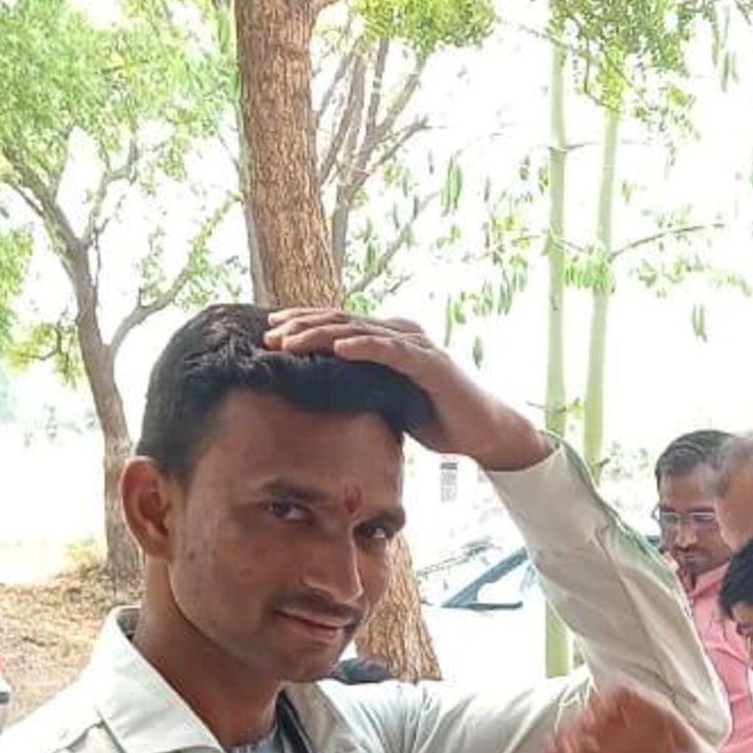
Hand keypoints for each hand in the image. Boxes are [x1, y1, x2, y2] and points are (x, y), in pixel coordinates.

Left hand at [263, 310, 548, 471]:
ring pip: (360, 331)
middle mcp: (400, 334)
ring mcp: (416, 346)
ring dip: (322, 334)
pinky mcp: (430, 364)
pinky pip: (391, 351)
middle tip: (269, 334)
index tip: (270, 332)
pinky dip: (364, 347)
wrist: (483, 431)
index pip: (338, 326)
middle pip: (342, 321)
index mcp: (388, 340)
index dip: (303, 325)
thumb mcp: (389, 400)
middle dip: (303, 326)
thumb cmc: (437, 417)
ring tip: (291, 340)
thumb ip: (363, 388)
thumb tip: (323, 394)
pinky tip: (340, 348)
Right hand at [549, 683, 746, 752]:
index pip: (624, 694)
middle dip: (582, 722)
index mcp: (655, 713)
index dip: (606, 701)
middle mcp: (634, 724)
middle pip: (599, 711)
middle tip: (571, 738)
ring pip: (588, 732)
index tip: (595, 716)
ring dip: (570, 737)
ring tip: (556, 748)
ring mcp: (621, 742)